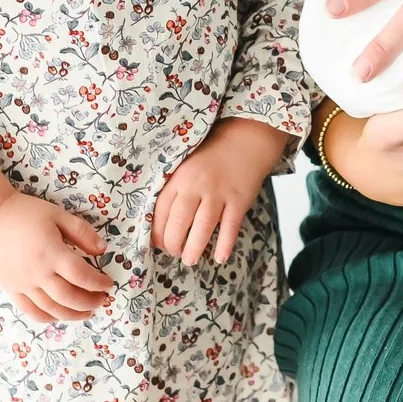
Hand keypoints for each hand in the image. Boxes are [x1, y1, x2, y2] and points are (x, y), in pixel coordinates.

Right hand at [0, 191, 116, 323]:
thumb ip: (82, 232)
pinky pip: (31, 311)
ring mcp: (22, 284)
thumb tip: (102, 250)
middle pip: (69, 297)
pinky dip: (48, 318)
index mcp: (51, 253)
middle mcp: (37, 273)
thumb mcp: (58, 214)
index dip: (98, 283)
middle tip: (102, 300)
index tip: (108, 284)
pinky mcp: (11, 289)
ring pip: (51, 309)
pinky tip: (60, 315)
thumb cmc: (25, 213)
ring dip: (73, 314)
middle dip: (90, 301)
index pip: (81, 275)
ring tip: (87, 312)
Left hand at [152, 118, 292, 264]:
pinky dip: (225, 244)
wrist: (245, 140)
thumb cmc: (211, 157)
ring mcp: (219, 193)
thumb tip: (160, 224)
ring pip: (203, 226)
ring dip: (194, 248)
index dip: (157, 232)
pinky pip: (230, 226)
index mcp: (179, 178)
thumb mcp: (186, 166)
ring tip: (189, 260)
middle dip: (173, 244)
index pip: (161, 210)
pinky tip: (219, 258)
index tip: (158, 244)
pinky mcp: (239, 200)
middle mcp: (197, 186)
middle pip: (179, 221)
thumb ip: (174, 190)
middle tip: (175, 253)